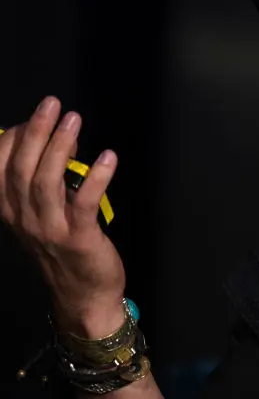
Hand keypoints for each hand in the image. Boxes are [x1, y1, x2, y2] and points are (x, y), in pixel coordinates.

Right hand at [0, 96, 126, 336]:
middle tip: (52, 103)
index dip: (12, 140)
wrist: (82, 296)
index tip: (29, 118)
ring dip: (61, 146)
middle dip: (36, 132)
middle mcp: (23, 219)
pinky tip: (108, 156)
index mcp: (10, 211)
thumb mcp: (41, 214)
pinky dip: (97, 177)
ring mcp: (49, 229)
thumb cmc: (63, 247)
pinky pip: (84, 202)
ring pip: (46, 182)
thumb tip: (50, 137)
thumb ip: (40, 180)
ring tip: (75, 119)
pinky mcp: (79, 238)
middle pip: (21, 169)